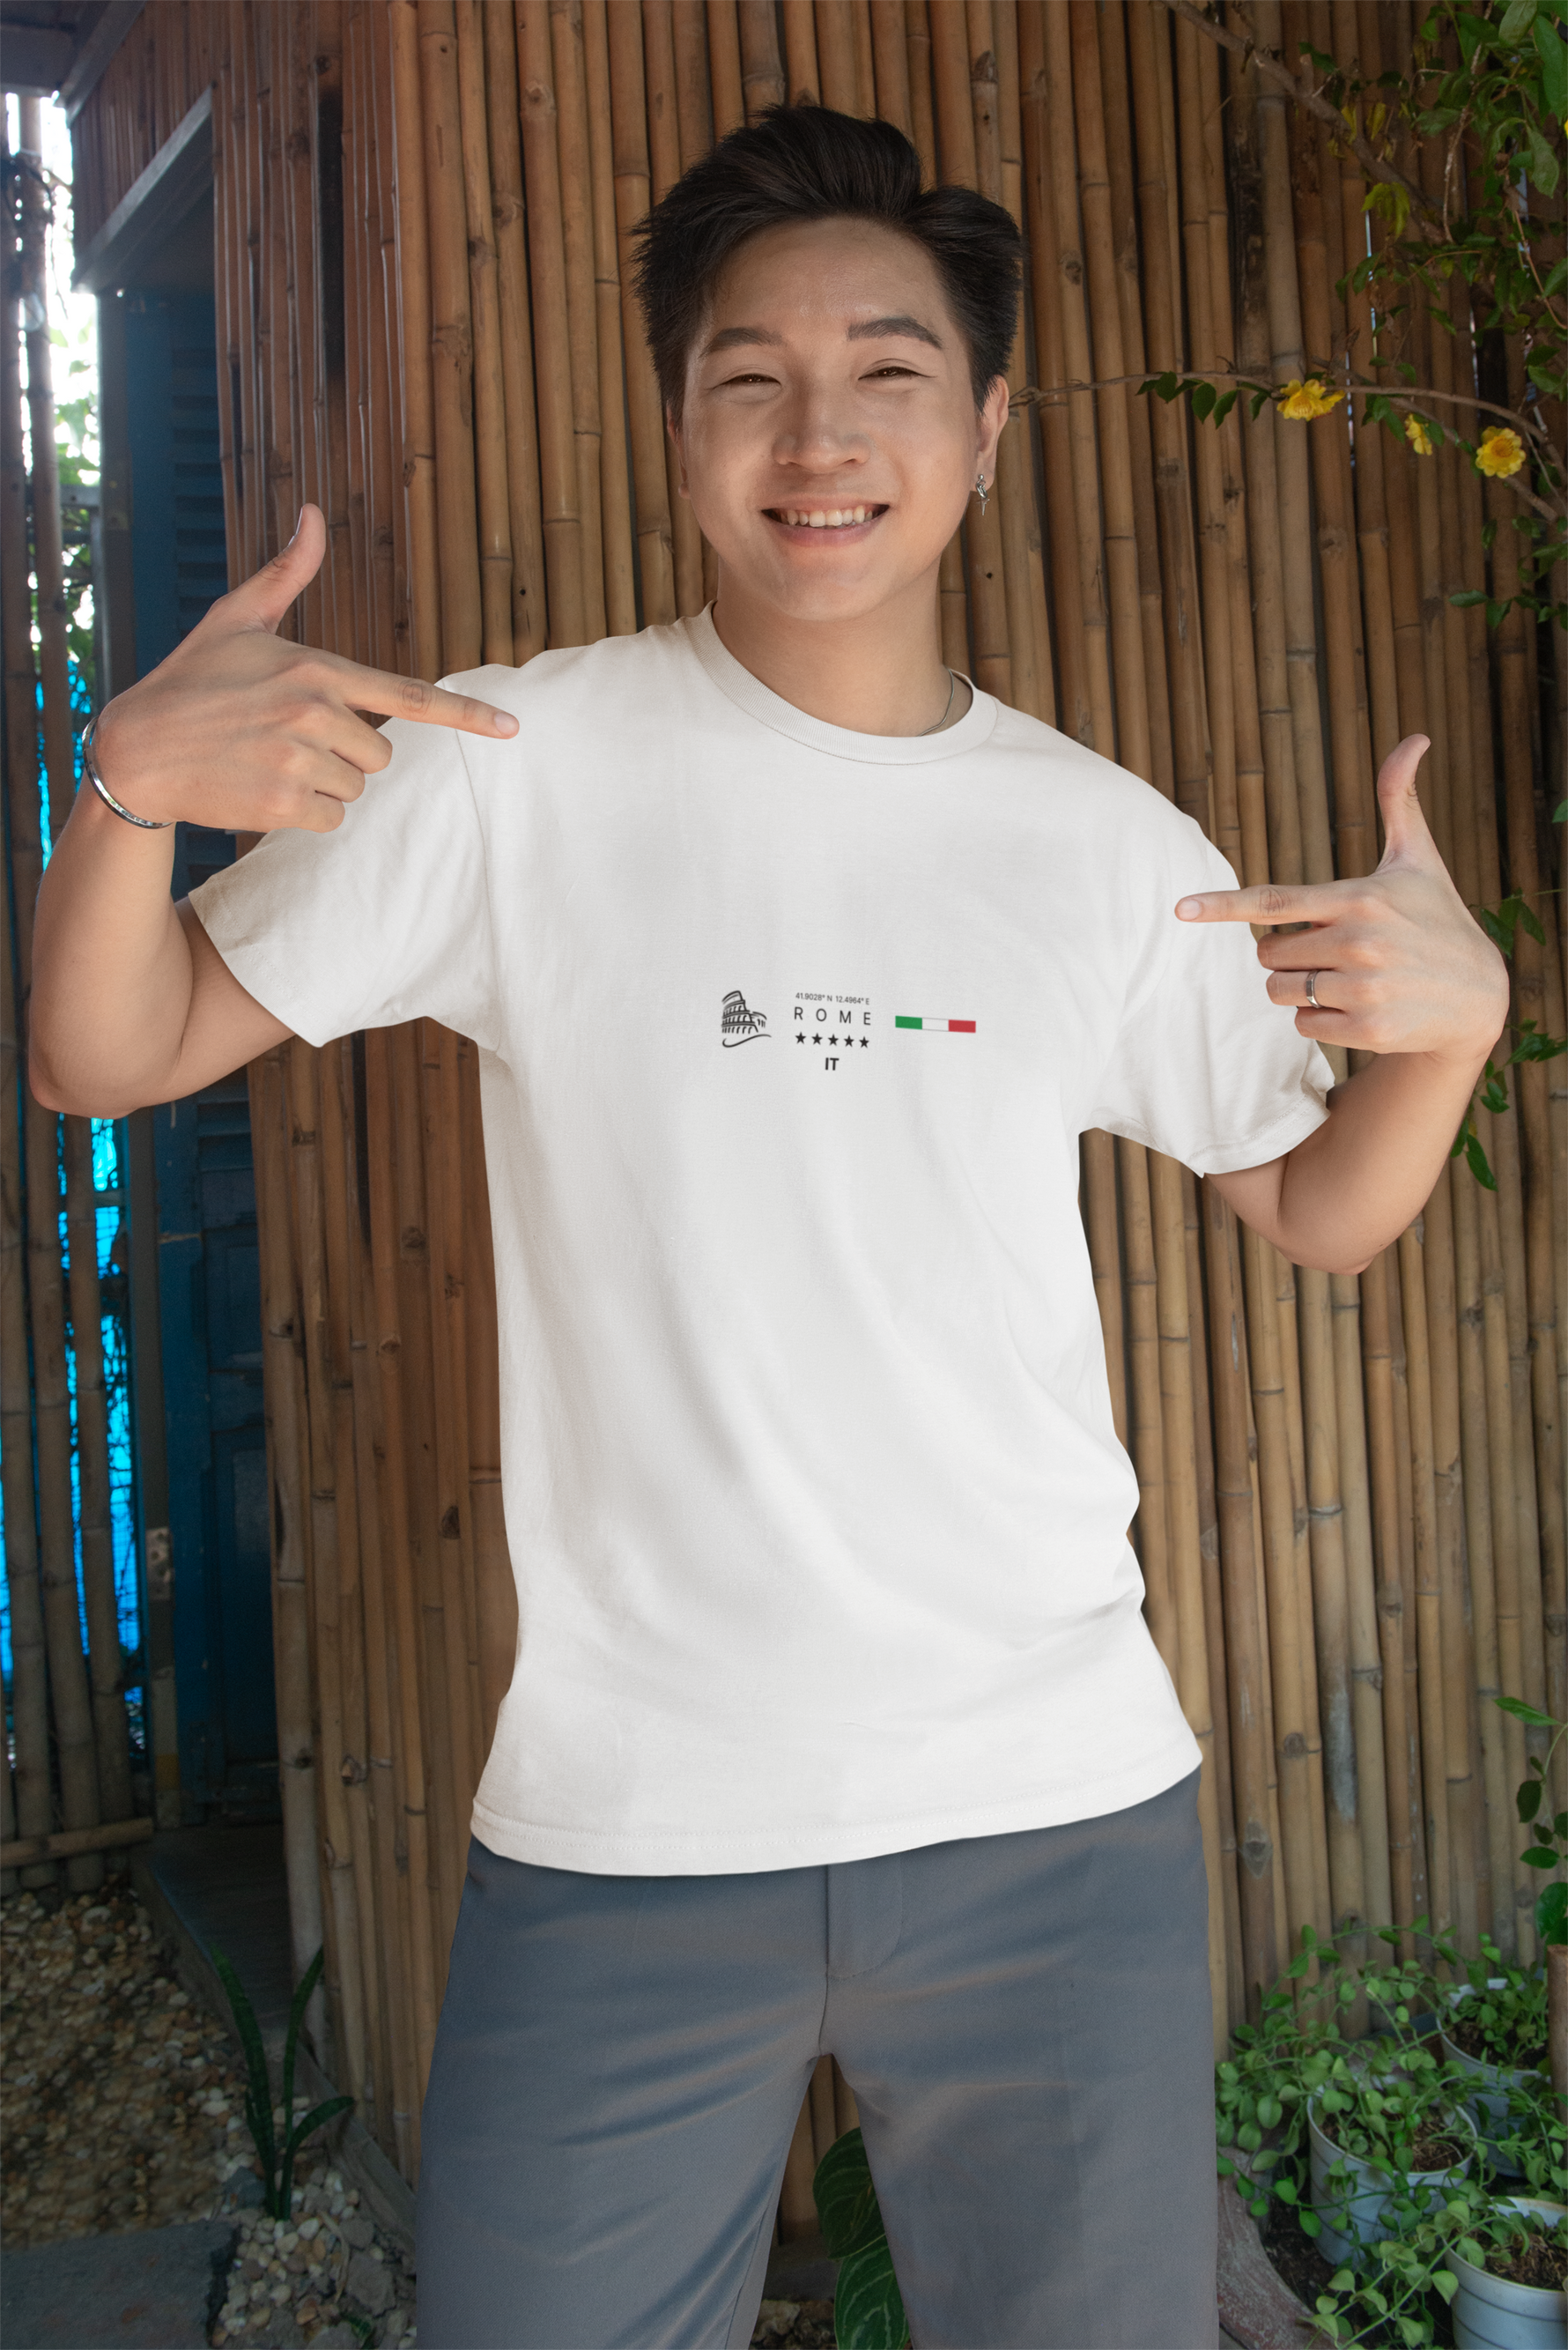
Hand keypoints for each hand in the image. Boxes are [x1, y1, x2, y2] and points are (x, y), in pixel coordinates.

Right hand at [90, 505, 517, 831]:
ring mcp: (299, 760)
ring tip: (267, 762)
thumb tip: (314, 513)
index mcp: (317, 668)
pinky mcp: (283, 803)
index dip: (466, 716)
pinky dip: (303, 813)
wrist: (135, 751)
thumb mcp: (236, 619)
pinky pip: (330, 819)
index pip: (409, 696)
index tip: (512, 728)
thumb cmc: (190, 681)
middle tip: (286, 739)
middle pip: (380, 757)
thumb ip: (287, 574)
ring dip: (321, 786)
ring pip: (354, 790)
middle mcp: (315, 713)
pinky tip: (261, 789)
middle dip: (345, 755)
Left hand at [1174, 735, 1509, 1070]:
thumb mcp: (1419, 860)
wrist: (1481, 997)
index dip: (1223, 906)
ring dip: (1300, 988)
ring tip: (1349, 979)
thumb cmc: (1438, 919)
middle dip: (1287, 954)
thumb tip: (1415, 738)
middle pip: (1268, 954)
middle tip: (1331, 951)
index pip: (1275, 902)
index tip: (1181, 908)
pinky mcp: (1368, 1030)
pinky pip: (1303, 1025)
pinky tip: (1360, 1007)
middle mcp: (1360, 942)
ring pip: (1280, 992)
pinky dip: (1319, 1019)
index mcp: (1361, 898)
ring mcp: (1363, 989)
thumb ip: (1399, 801)